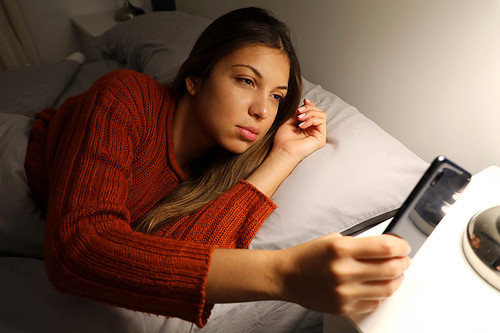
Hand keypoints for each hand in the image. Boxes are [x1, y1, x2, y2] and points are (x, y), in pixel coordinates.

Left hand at [272, 98, 325, 163]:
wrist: (282, 150)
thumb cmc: (283, 139)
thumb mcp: (289, 120)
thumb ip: (298, 112)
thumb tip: (306, 102)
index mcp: (308, 127)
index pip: (314, 112)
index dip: (310, 105)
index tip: (304, 101)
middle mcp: (314, 130)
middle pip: (319, 111)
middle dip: (309, 108)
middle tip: (299, 112)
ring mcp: (318, 134)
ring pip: (321, 115)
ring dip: (309, 113)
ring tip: (299, 118)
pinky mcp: (321, 138)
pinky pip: (321, 121)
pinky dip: (311, 120)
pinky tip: (301, 125)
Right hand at [277, 233, 410, 314]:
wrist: (286, 276)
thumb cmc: (307, 257)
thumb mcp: (332, 240)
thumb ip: (359, 245)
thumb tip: (386, 249)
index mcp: (341, 249)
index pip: (385, 248)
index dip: (401, 247)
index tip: (403, 246)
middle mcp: (343, 271)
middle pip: (391, 269)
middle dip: (403, 263)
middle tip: (403, 260)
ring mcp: (344, 291)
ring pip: (386, 289)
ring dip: (396, 280)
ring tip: (394, 273)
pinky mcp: (343, 306)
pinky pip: (374, 303)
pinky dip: (381, 294)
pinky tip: (379, 286)